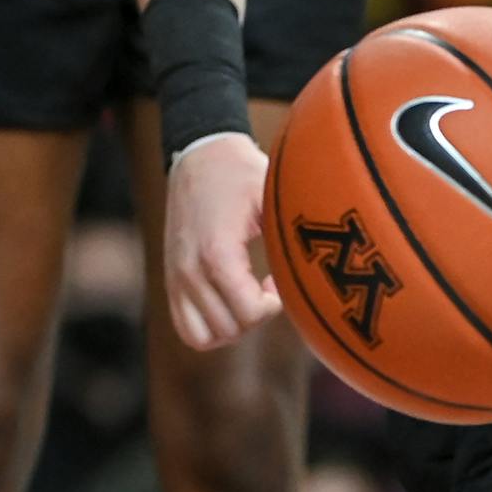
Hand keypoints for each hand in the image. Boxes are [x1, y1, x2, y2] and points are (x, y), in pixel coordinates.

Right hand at [164, 133, 280, 349]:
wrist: (200, 154)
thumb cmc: (241, 173)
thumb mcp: (272, 197)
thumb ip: (289, 237)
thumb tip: (320, 269)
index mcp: (216, 252)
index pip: (248, 313)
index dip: (272, 306)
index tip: (277, 282)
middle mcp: (190, 271)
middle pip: (230, 328)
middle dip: (255, 316)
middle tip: (267, 288)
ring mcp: (176, 278)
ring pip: (205, 337)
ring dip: (233, 326)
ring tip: (247, 297)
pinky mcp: (171, 281)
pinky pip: (187, 329)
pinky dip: (210, 328)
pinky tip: (230, 301)